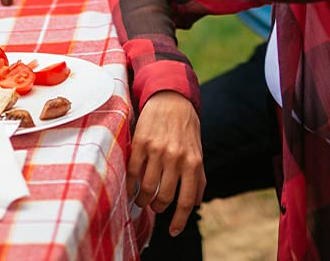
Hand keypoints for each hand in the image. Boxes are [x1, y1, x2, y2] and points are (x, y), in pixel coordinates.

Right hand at [129, 91, 204, 235]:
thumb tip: (194, 203)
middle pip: (164, 197)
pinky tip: (131, 187)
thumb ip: (198, 177)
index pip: (185, 201)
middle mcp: (175, 158)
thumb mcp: (198, 151)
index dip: (179, 220)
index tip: (173, 231)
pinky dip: (131, 184)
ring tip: (141, 200)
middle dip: (157, 208)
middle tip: (153, 208)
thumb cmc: (186, 128)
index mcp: (193, 163)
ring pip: (147, 187)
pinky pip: (134, 171)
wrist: (171, 97)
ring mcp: (157, 150)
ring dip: (142, 199)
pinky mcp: (141, 142)